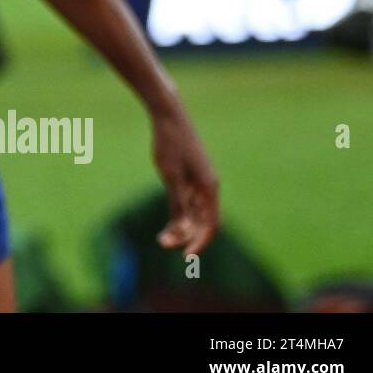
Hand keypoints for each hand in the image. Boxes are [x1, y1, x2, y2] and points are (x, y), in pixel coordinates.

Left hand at [150, 104, 219, 255]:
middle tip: (163, 244)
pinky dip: (180, 216)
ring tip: (162, 239)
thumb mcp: (171, 176)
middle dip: (186, 236)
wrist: (168, 116)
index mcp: (209, 187)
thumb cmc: (170, 143)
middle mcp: (208, 187)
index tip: (186, 256)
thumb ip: (178, 202)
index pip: (210, 224)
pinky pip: (188, 203)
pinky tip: (168, 226)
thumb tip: (182, 227)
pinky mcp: (189, 177)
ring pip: (195, 214)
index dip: (199, 242)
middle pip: (202, 221)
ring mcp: (199, 182)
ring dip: (182, 228)